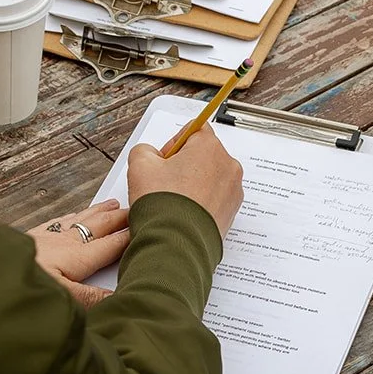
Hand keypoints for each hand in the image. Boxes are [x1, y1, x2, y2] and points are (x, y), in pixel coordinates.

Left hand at [27, 199, 131, 308]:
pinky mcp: (28, 237)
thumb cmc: (23, 286)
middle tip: (134, 210)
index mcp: (77, 257)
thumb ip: (91, 298)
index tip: (144, 229)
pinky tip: (71, 216)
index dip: (128, 237)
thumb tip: (116, 298)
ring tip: (111, 205)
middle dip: (118, 217)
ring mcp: (46, 237)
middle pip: (98, 225)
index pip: (110, 245)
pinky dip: (71, 216)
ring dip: (98, 212)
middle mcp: (64, 242)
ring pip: (79, 219)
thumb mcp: (63, 298)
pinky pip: (56, 221)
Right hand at [126, 124, 243, 235]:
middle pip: (203, 154)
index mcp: (209, 147)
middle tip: (165, 182)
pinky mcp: (232, 212)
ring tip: (174, 200)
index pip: (194, 129)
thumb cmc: (163, 206)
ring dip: (193, 184)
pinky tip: (184, 212)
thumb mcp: (139, 165)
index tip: (164, 159)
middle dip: (184, 165)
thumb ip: (144, 149)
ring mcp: (233, 191)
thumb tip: (149, 154)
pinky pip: (215, 198)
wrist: (175, 245)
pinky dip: (202, 202)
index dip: (174, 143)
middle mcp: (228, 166)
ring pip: (210, 177)